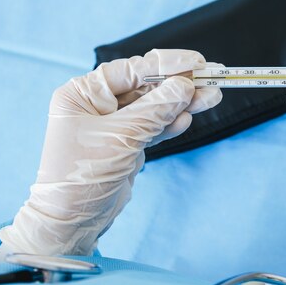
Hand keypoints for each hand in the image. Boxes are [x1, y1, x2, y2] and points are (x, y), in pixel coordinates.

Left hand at [0, 49, 221, 262]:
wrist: (72, 222)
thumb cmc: (84, 175)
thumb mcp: (122, 138)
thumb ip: (155, 110)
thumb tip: (185, 85)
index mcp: (83, 93)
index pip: (131, 70)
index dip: (166, 65)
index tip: (197, 62)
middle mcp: (96, 104)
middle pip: (146, 87)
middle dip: (179, 85)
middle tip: (213, 78)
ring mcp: (113, 125)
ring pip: (154, 107)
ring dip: (182, 104)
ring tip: (213, 97)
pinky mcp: (126, 144)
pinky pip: (153, 127)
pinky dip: (170, 124)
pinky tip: (188, 118)